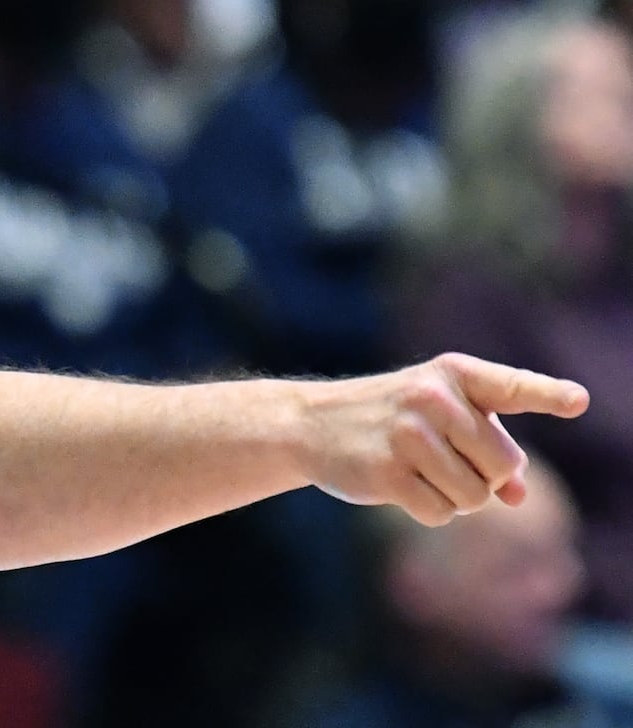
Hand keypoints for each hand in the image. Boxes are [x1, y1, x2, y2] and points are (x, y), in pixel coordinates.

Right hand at [303, 353, 587, 524]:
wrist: (310, 424)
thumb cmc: (389, 419)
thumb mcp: (440, 418)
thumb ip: (486, 447)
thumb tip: (518, 496)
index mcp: (453, 374)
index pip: (511, 386)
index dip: (549, 394)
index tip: (579, 401)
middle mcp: (432, 398)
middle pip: (503, 465)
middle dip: (485, 477)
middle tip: (450, 464)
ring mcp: (407, 435)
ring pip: (475, 497)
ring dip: (456, 498)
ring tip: (421, 473)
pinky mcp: (386, 472)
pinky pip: (441, 514)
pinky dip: (429, 511)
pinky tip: (401, 487)